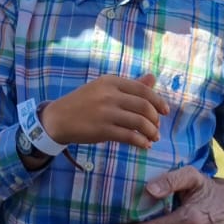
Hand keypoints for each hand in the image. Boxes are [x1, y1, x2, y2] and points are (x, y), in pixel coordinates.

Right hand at [41, 73, 167, 149]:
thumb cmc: (83, 103)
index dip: (158, 101)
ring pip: (139, 122)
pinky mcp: (102, 130)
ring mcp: (106, 112)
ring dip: (151, 132)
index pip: (142, 90)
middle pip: (143, 106)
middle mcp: (109, 95)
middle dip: (155, 119)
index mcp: (111, 81)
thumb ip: (130, 85)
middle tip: (157, 127)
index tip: (165, 111)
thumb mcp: (104, 89)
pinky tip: (144, 145)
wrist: (58, 119)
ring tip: (153, 138)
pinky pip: (129, 136)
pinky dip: (140, 141)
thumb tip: (153, 78)